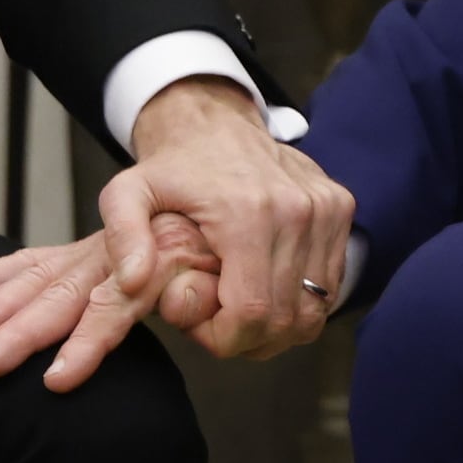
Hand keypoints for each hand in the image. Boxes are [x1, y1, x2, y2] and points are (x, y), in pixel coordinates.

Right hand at [0, 215, 213, 388]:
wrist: (219, 187)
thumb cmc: (228, 240)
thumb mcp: (230, 262)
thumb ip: (203, 288)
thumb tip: (176, 304)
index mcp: (151, 261)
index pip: (113, 306)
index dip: (85, 343)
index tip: (54, 380)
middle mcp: (111, 256)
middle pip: (60, 295)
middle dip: (18, 331)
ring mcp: (90, 253)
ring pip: (36, 278)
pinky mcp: (80, 253)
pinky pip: (29, 262)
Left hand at [109, 75, 354, 358]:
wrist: (217, 123)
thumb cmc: (172, 168)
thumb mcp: (126, 194)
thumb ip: (121, 237)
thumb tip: (134, 282)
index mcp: (248, 213)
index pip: (251, 313)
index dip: (223, 338)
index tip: (198, 327)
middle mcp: (298, 211)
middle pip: (284, 319)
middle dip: (246, 339)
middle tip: (216, 321)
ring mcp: (326, 209)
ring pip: (312, 311)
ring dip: (276, 328)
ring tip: (239, 309)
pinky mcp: (341, 208)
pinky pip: (329, 287)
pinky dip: (298, 303)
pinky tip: (265, 289)